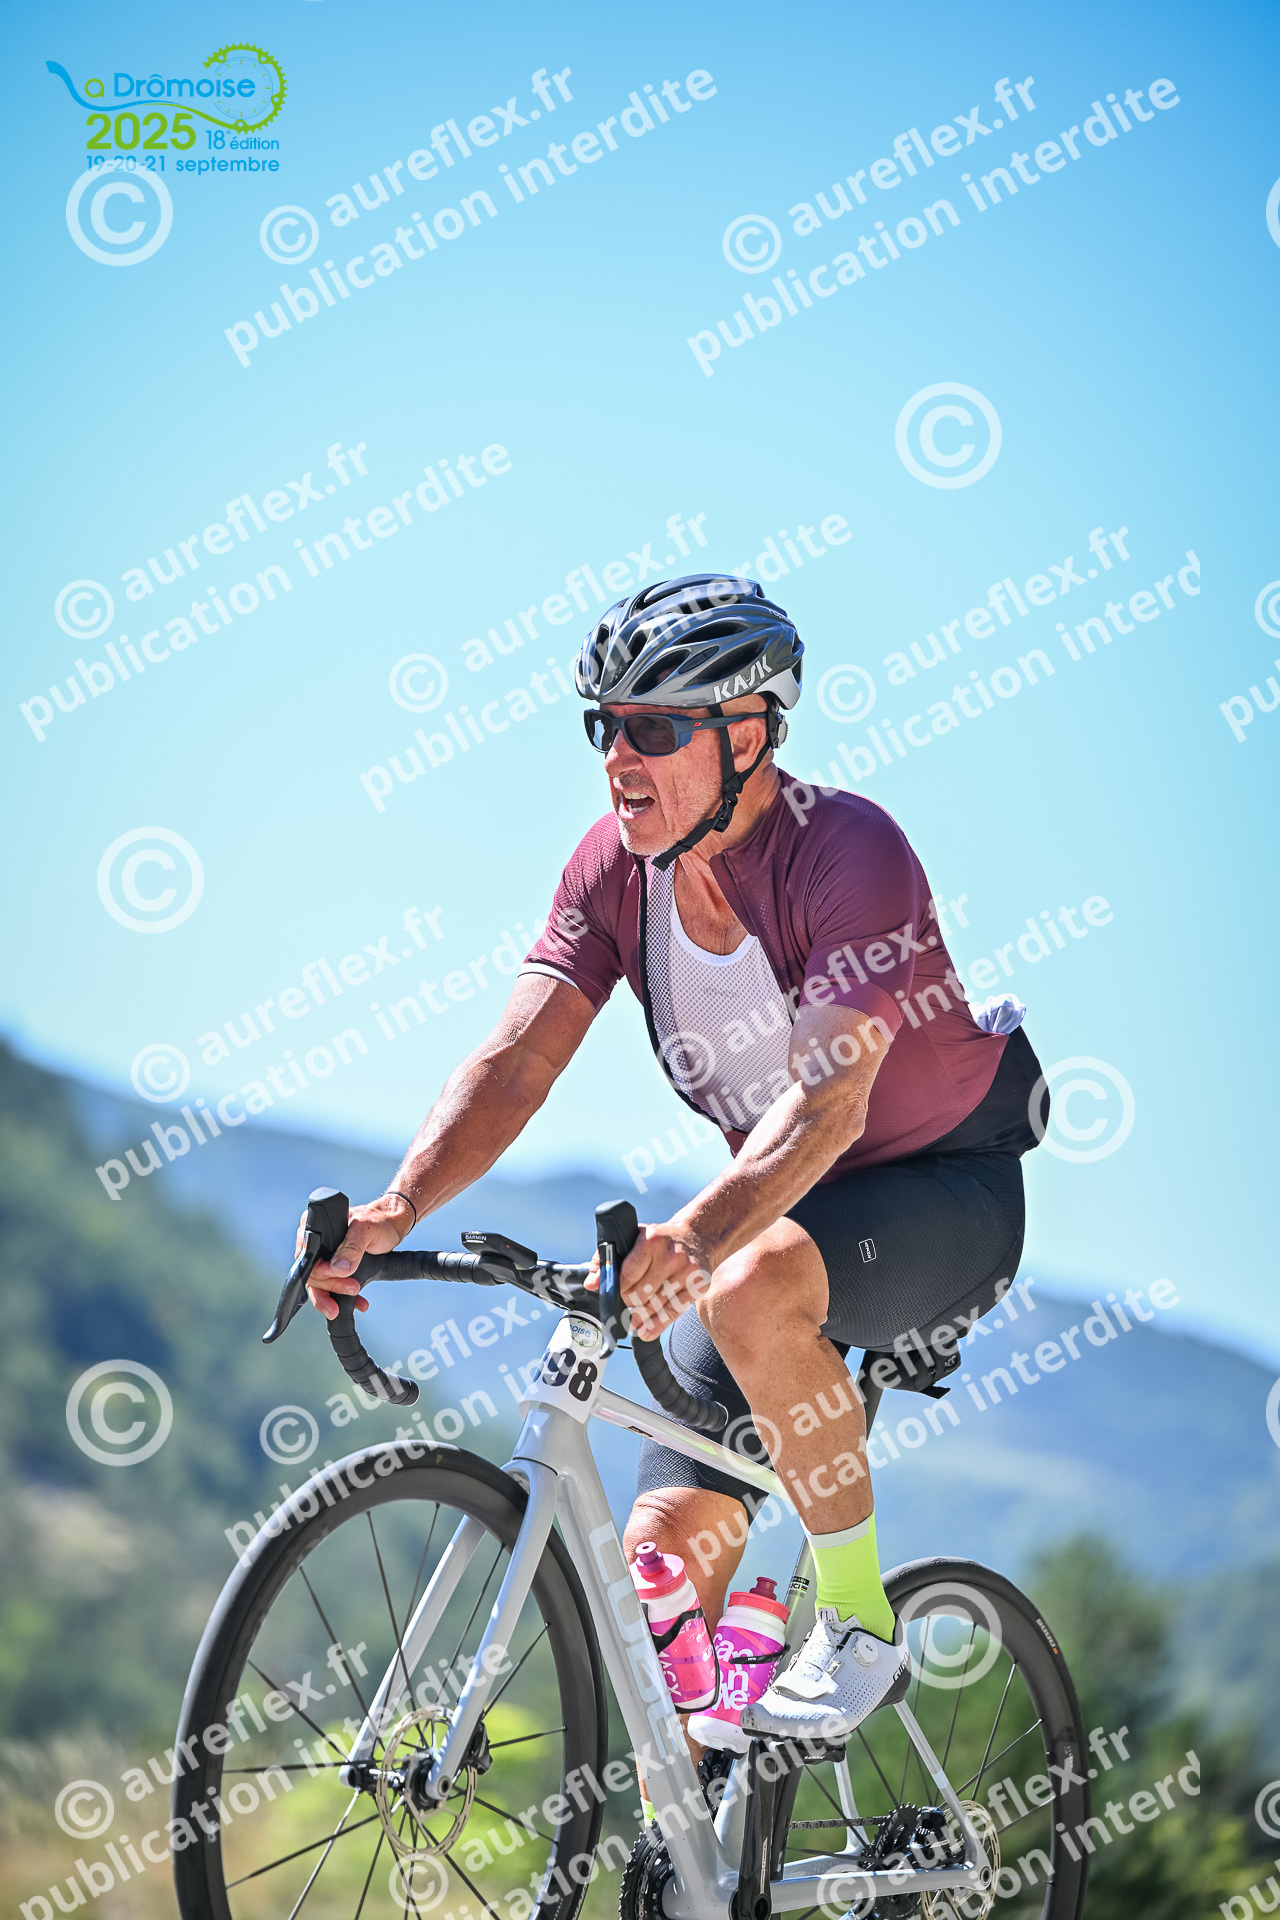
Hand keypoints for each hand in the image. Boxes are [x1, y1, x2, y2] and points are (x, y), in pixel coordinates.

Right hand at [298, 1194, 414, 1320]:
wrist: (393, 1226)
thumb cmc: (379, 1221)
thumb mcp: (366, 1230)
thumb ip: (351, 1248)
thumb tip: (338, 1267)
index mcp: (315, 1228)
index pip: (306, 1257)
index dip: (319, 1272)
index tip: (338, 1276)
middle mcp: (316, 1243)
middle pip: (312, 1274)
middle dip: (331, 1286)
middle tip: (353, 1288)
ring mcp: (325, 1256)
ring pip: (320, 1284)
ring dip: (334, 1296)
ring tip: (354, 1298)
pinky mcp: (335, 1267)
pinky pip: (332, 1287)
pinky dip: (343, 1297)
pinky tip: (358, 1302)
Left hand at [587, 1221, 711, 1340]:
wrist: (697, 1235)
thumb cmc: (661, 1239)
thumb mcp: (633, 1238)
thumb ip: (607, 1258)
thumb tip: (592, 1283)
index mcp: (651, 1241)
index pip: (627, 1275)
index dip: (616, 1291)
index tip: (612, 1298)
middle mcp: (670, 1256)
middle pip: (642, 1293)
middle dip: (628, 1305)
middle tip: (621, 1311)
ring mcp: (686, 1271)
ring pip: (657, 1304)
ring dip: (641, 1317)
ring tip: (631, 1323)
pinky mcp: (698, 1285)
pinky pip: (674, 1311)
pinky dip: (658, 1324)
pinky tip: (646, 1331)